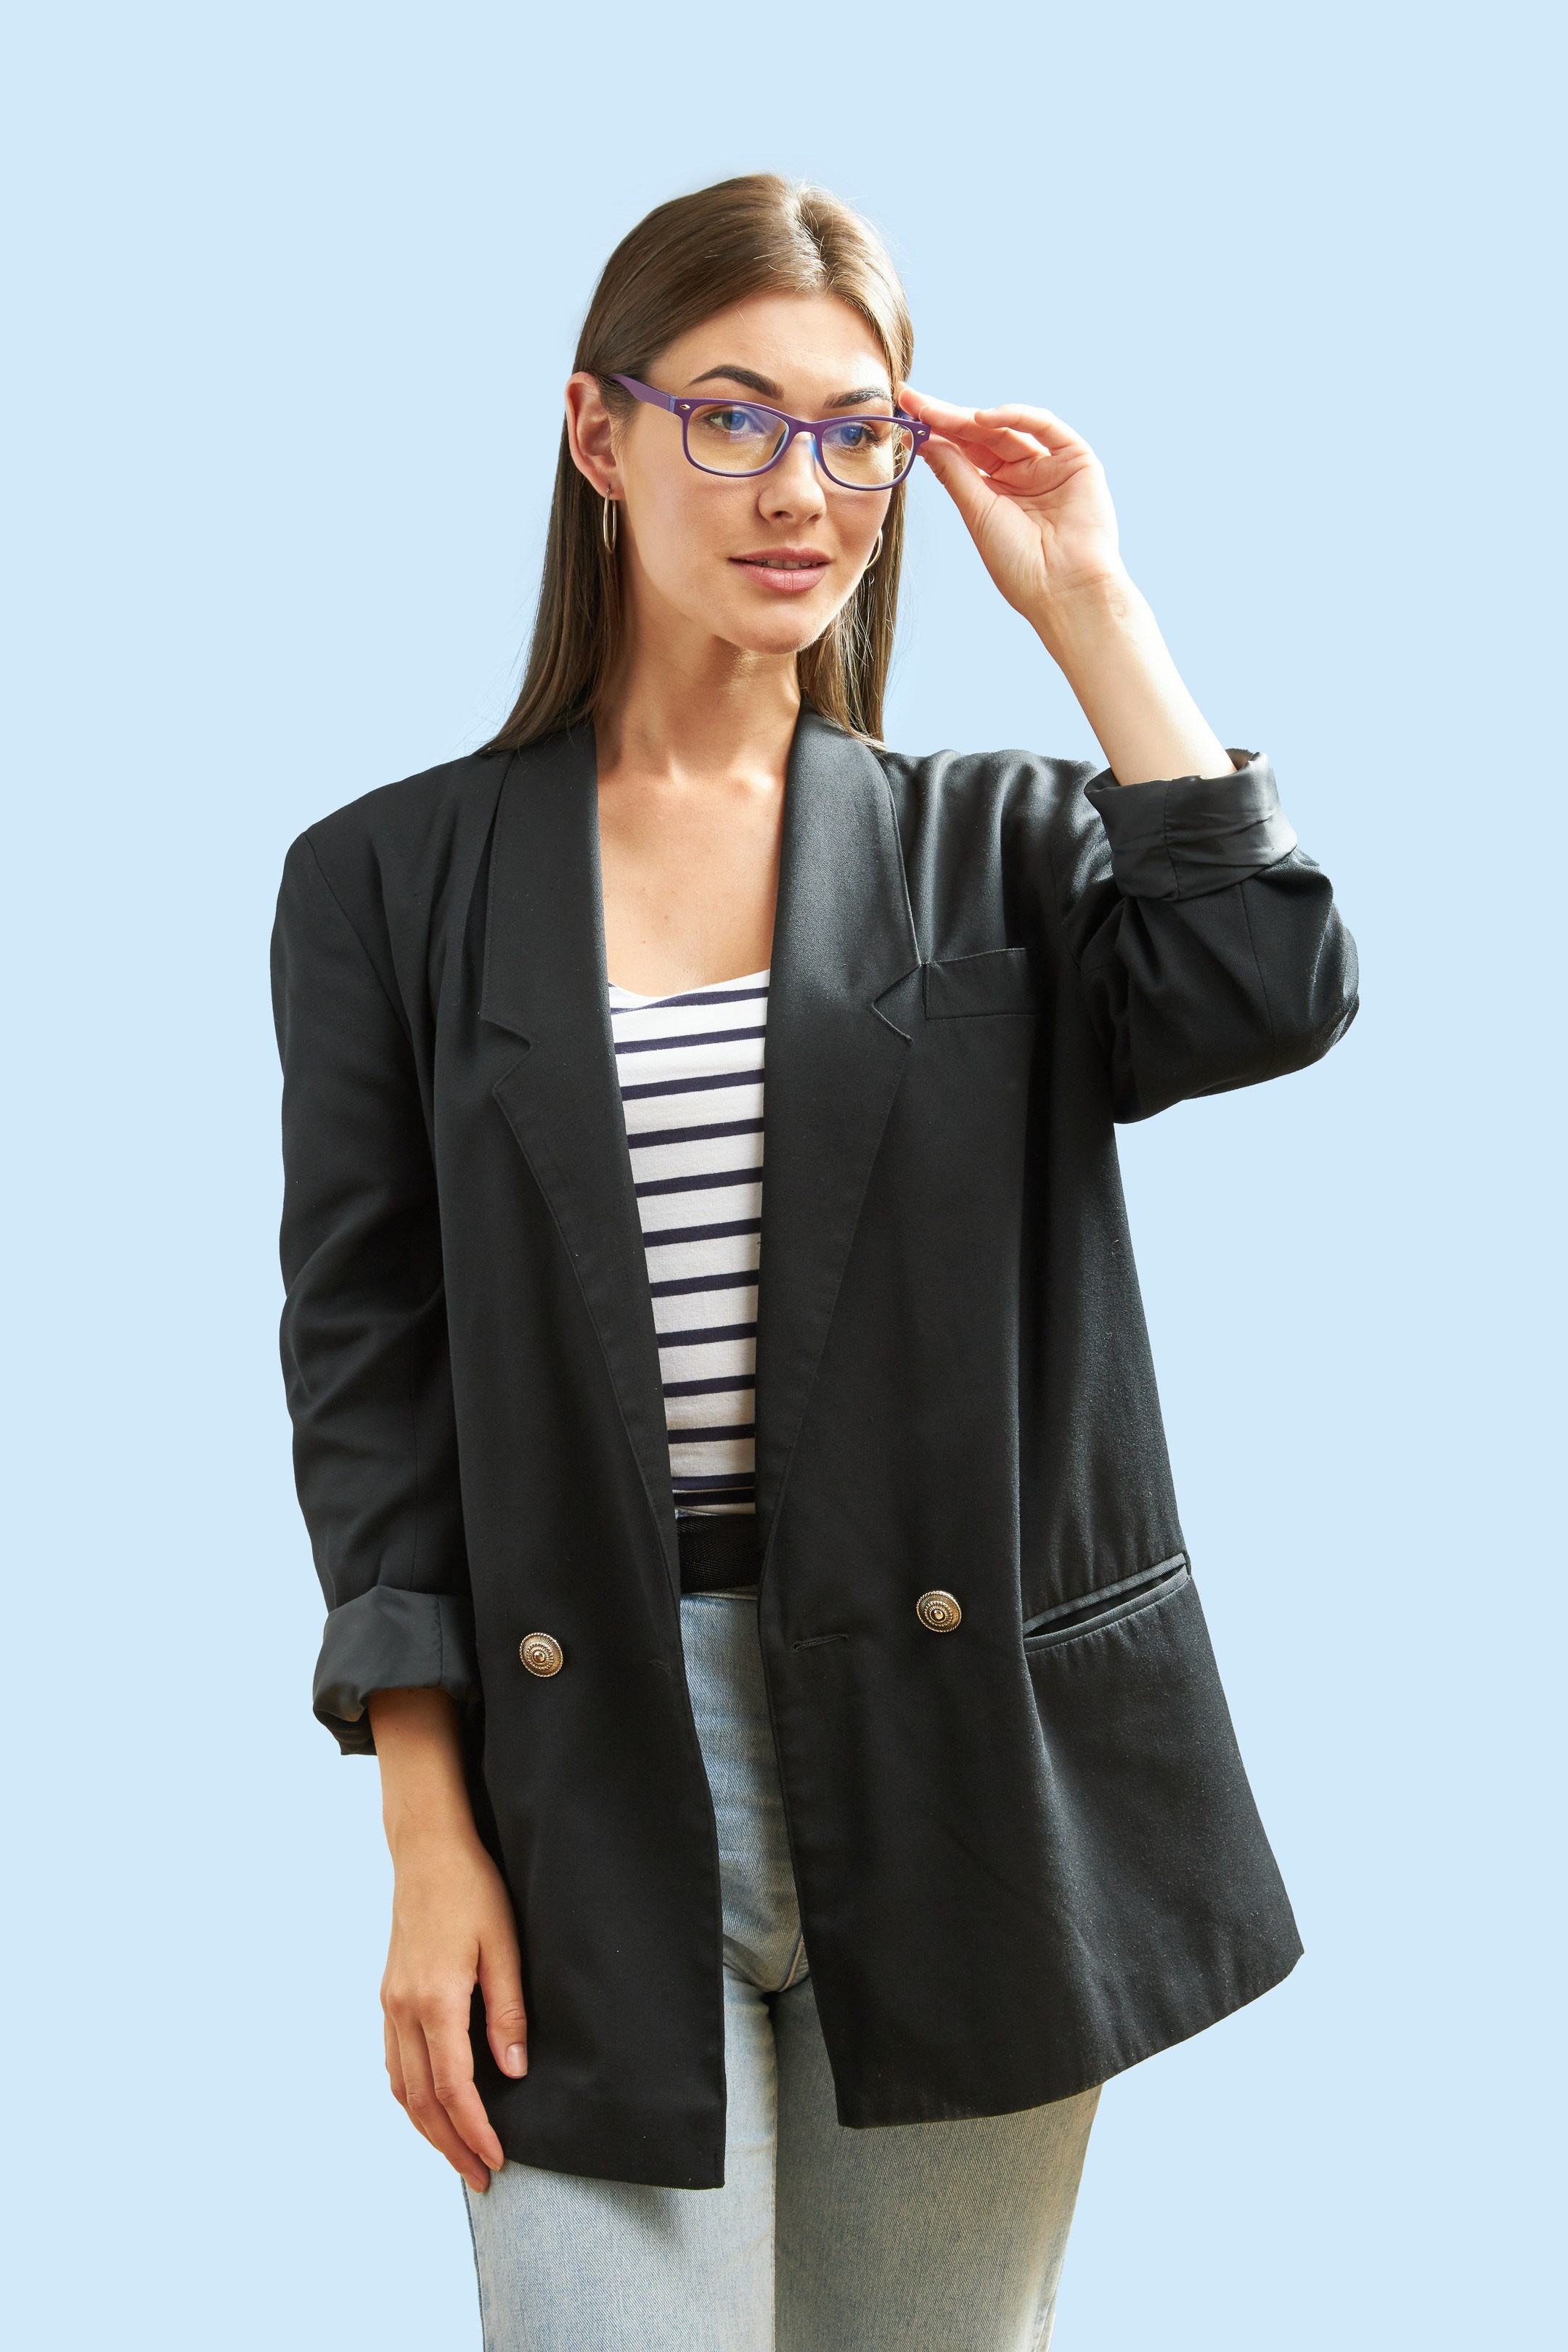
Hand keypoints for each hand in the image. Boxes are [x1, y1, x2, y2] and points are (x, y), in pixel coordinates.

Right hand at [378, 1815, 526, 2195]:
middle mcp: (402, 2009)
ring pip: (401, 2088)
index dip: (475, 2130)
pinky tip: (430, 2107)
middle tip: (481, 2177)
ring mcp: (389, 2004)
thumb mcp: (503, 1945)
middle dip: (451, 2145)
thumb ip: (508, 2013)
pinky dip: (410, 2096)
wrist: (427, 1851)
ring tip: (459, 2154)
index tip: (497, 2160)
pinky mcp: (388, 1996)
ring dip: (427, 2128)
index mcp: (434, 2000)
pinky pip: (393, 2063)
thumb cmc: (471, 1889)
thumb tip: (515, 2072)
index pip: (452, 2088)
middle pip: (421, 2101)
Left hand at [901, 390, 1125, 620]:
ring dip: (971, 416)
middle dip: (945, 416)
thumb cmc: (1019, 563)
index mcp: (997, 492)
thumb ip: (954, 472)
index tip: (905, 412)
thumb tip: (924, 440)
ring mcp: (1050, 465)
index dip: (935, 431)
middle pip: (981, 435)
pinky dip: (1016, 416)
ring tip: (936, 412)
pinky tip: (983, 418)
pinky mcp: (1077, 459)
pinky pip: (1045, 426)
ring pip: (1007, 427)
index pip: (963, 452)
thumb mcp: (977, 512)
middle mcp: (1023, 474)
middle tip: (912, 399)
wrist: (1063, 589)